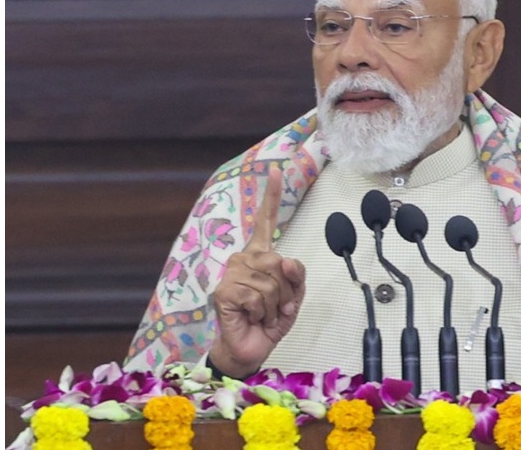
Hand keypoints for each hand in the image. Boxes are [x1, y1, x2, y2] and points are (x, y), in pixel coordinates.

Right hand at [208, 163, 306, 376]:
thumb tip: (285, 259)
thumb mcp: (294, 297)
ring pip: (270, 281)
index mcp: (260, 255)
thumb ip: (296, 275)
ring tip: (262, 314)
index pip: (265, 221)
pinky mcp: (224, 291)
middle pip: (278, 262)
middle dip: (285, 290)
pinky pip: (257, 295)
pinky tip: (251, 317)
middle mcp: (244, 259)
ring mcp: (231, 273)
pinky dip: (262, 312)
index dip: (271, 196)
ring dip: (274, 305)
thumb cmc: (270, 321)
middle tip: (275, 307)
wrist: (251, 349)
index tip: (275, 170)